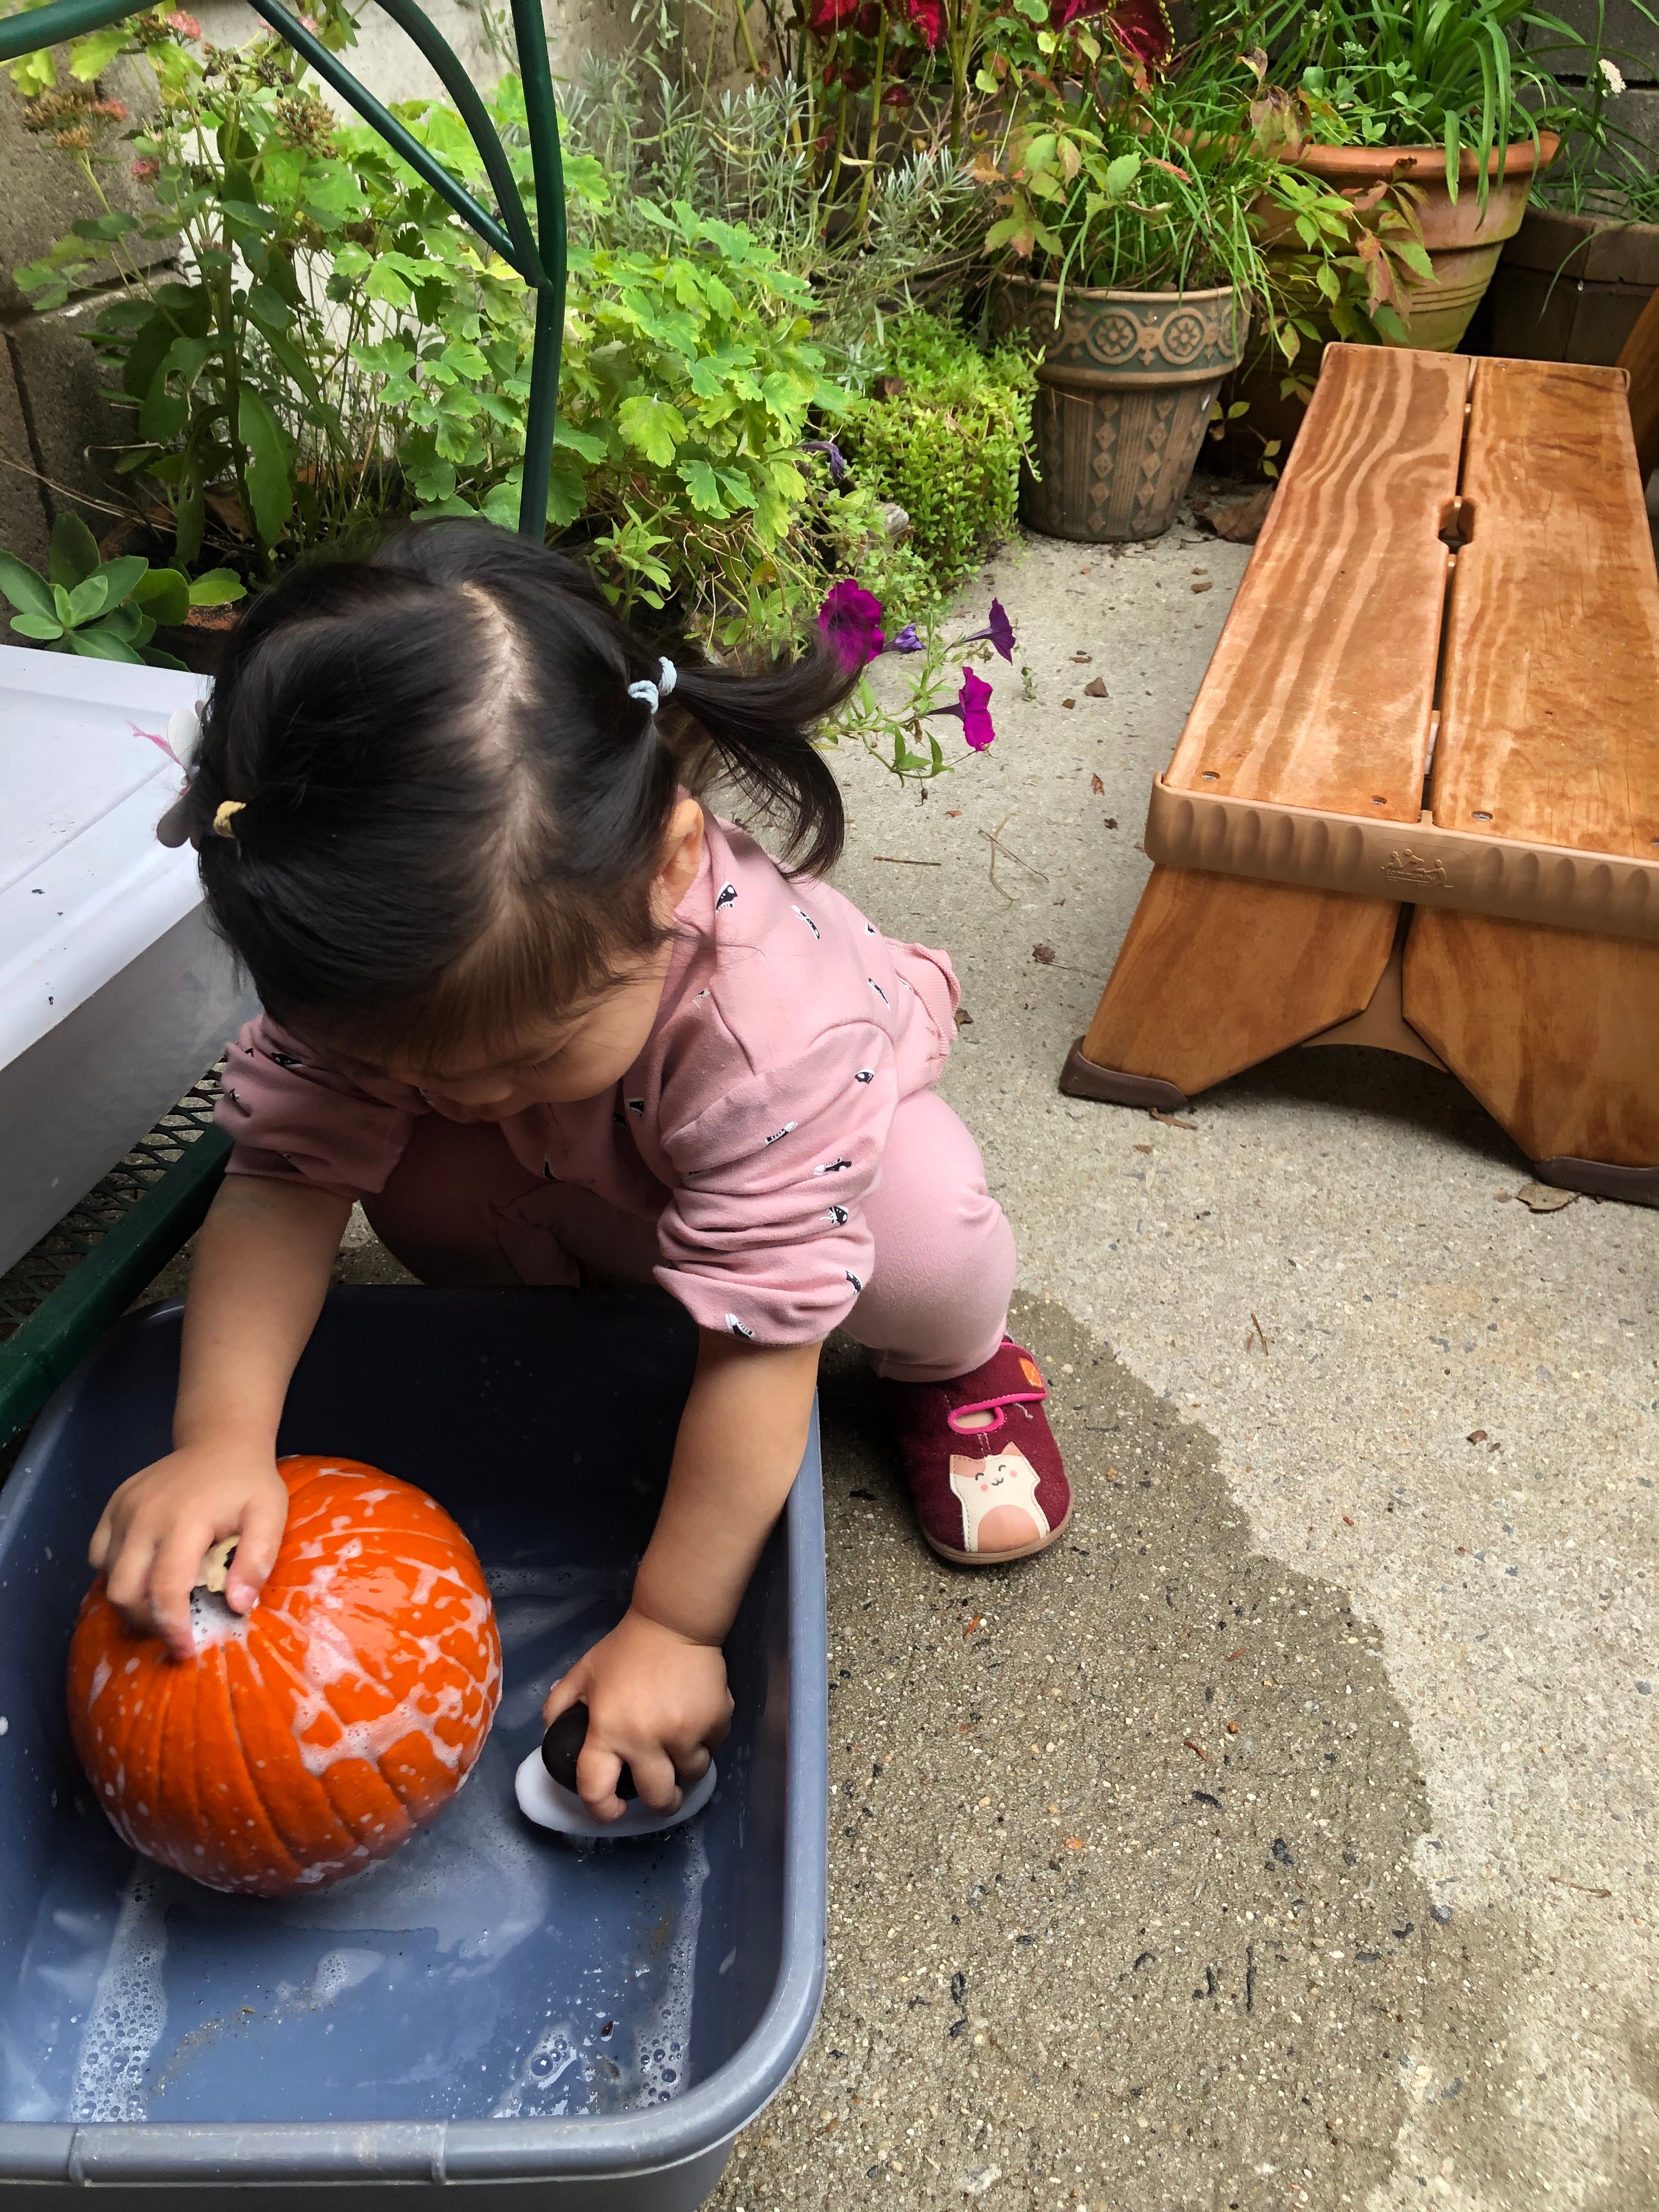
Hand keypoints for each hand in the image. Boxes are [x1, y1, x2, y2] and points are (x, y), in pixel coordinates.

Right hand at [88, 1441, 289, 1661]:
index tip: (186, 1651)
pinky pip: (99, 1554)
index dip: (172, 1628)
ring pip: (107, 1576)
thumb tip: (238, 1605)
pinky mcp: (113, 1505)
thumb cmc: (248, 1482)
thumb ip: (258, 1559)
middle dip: (147, 1621)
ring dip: (131, 1601)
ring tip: (162, 1606)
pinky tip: (145, 1575)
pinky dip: (115, 1574)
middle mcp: (144, 1516)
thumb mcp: (270, 1514)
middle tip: (174, 1630)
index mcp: (184, 1520)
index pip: (166, 1589)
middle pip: (125, 1591)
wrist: (220, 1441)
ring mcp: (123, 1509)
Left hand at [542, 1607, 732, 1822]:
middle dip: (662, 1801)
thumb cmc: (625, 1651)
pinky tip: (698, 1719)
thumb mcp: (583, 1673)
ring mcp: (685, 1732)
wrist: (674, 1623)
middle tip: (663, 1792)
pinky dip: (707, 1740)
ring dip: (686, 1768)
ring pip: (692, 1775)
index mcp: (608, 1730)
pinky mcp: (715, 1720)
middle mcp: (646, 1739)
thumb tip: (552, 1735)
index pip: (597, 1788)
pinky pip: (713, 1746)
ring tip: (682, 1747)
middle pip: (659, 1798)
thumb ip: (559, 1705)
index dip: (603, 1810)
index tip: (614, 1810)